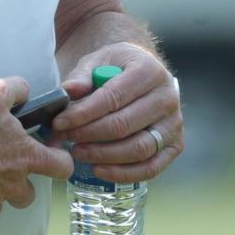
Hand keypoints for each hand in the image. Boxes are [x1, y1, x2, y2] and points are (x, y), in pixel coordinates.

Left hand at [49, 44, 182, 181]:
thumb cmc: (117, 68)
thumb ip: (82, 75)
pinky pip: (151, 167)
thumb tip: (68, 91)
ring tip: (77, 153)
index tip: (59, 123)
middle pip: (124, 125)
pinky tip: (99, 170)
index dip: (83, 113)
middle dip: (89, 135)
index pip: (113, 97)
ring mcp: (174, 123)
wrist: (143, 75)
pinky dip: (124, 173)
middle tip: (64, 138)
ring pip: (138, 149)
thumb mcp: (98, 60)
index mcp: (149, 71)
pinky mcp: (175, 145)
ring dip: (103, 155)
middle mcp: (167, 97)